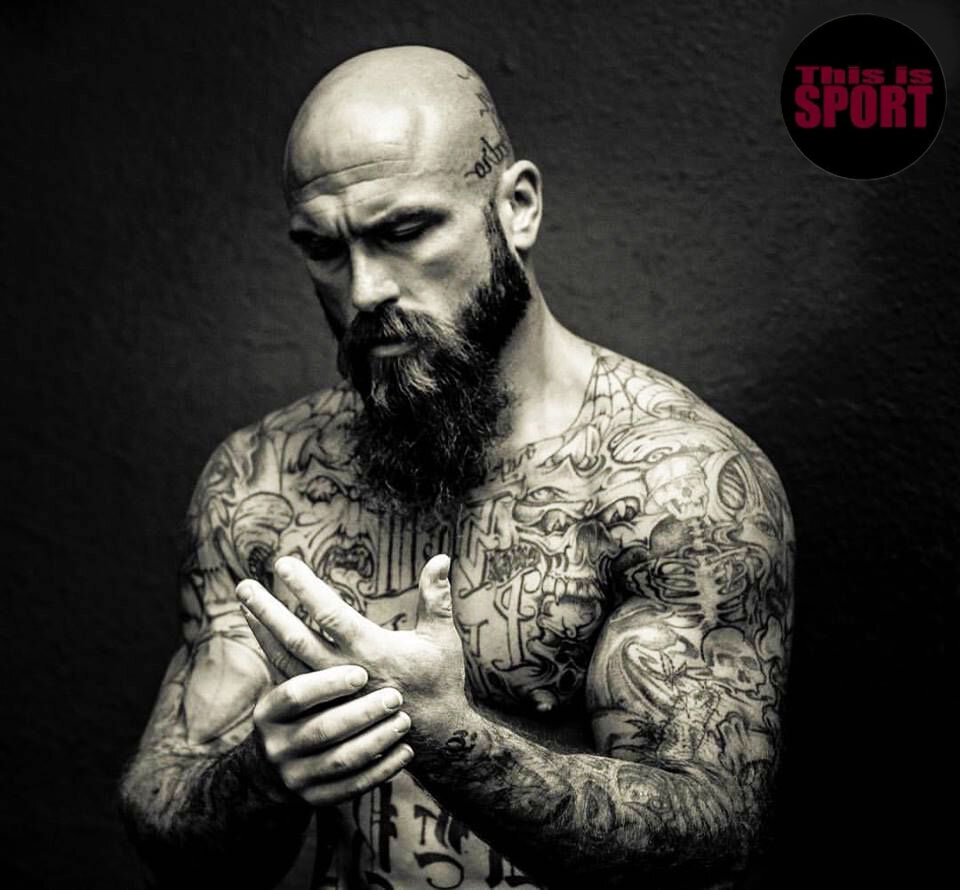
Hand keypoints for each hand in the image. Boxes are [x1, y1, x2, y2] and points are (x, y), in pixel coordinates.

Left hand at [236, 554, 466, 745]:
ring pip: (287, 661)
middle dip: (268, 611)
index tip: (284, 565)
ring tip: (245, 604)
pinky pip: (290, 679)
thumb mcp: (442, 638)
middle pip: (296, 639)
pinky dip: (272, 655)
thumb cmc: (439, 681)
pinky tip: (260, 635)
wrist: (435, 737)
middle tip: (244, 586)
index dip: (306, 590)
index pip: (331, 615)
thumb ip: (436, 597)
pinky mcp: (327, 706)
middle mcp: (346, 673)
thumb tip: (442, 557)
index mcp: (373, 652)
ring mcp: (333, 694)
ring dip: (264, 631)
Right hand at [250, 664, 414, 805]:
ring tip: (404, 721)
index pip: (295, 695)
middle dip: (362, 712)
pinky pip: (353, 786)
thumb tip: (275, 589)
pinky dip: (383, 770)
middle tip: (395, 696)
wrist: (273, 770)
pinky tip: (405, 751)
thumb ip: (296, 651)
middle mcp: (276, 746)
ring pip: (341, 760)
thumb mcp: (289, 685)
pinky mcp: (315, 800)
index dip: (328, 683)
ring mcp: (294, 777)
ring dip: (377, 740)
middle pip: (322, 729)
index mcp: (268, 712)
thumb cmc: (298, 712)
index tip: (362, 673)